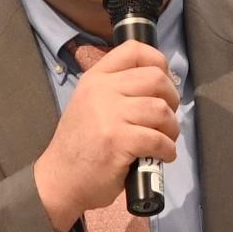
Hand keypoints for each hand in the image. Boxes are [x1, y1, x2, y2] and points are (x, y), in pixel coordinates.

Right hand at [33, 39, 180, 231]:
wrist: (60, 180)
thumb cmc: (82, 146)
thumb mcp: (91, 105)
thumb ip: (118, 90)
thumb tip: (161, 84)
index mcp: (96, 78)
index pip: (134, 50)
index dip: (159, 62)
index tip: (163, 84)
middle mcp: (101, 90)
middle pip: (156, 79)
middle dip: (172, 100)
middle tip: (165, 119)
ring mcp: (108, 115)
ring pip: (161, 109)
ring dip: (171, 128)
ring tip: (164, 140)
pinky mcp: (117, 141)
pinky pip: (159, 139)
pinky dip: (168, 150)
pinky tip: (161, 156)